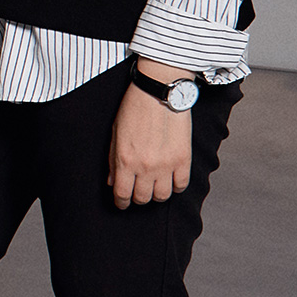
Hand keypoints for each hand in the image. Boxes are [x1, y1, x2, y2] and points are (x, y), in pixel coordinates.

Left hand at [108, 59, 192, 208]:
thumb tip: (113, 182)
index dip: (121, 203)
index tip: (122, 204)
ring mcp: (166, 164)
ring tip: (154, 187)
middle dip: (137, 198)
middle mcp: (145, 166)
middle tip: (137, 193)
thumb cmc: (134, 109)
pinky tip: (170, 180)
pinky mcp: (183, 159)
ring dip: (156, 194)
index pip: (122, 194)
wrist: (158, 92)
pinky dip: (175, 186)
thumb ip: (113, 161)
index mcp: (125, 160)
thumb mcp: (115, 134)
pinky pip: (181, 185)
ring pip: (162, 196)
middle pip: (142, 198)